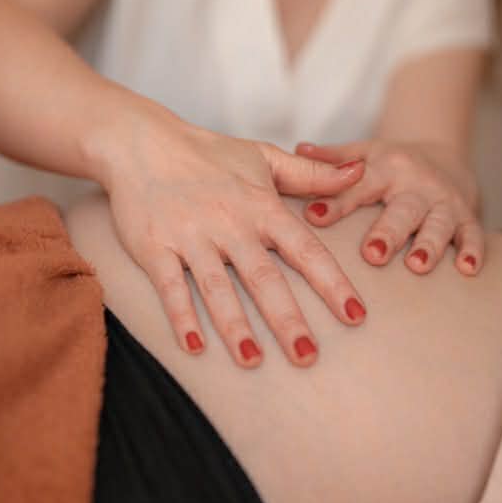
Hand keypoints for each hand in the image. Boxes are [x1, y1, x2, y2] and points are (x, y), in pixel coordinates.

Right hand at [98, 110, 367, 367]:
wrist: (141, 142)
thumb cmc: (207, 154)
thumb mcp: (263, 156)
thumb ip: (313, 173)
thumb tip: (360, 171)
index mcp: (261, 207)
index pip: (305, 249)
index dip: (331, 283)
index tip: (356, 314)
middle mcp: (230, 224)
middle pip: (264, 278)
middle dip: (286, 319)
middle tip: (307, 356)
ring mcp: (192, 237)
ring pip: (217, 287)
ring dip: (235, 326)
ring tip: (253, 360)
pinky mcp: (155, 246)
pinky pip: (170, 286)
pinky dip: (181, 316)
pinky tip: (194, 346)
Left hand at [296, 140, 482, 276]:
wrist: (445, 157)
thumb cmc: (392, 164)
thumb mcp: (365, 153)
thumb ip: (332, 158)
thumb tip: (296, 150)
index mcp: (386, 167)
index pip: (359, 185)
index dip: (337, 202)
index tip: (314, 218)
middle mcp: (417, 184)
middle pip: (403, 209)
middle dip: (389, 232)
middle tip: (372, 254)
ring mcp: (444, 201)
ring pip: (438, 224)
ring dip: (429, 245)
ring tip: (416, 266)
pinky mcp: (467, 217)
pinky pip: (473, 234)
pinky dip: (473, 251)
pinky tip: (468, 270)